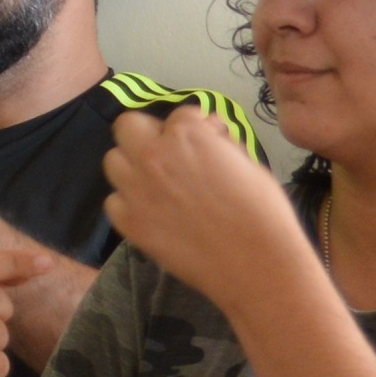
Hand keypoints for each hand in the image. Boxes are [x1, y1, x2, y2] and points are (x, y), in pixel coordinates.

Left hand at [100, 107, 306, 313]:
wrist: (254, 262)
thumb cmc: (261, 210)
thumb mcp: (246, 160)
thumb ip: (218, 142)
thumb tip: (208, 132)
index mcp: (187, 134)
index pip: (178, 114)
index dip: (194, 127)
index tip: (204, 141)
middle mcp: (153, 155)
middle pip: (127, 125)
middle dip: (147, 134)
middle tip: (167, 153)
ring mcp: (135, 189)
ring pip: (113, 160)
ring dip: (132, 166)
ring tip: (156, 183)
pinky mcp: (128, 222)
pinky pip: (114, 201)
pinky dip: (129, 203)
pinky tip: (151, 212)